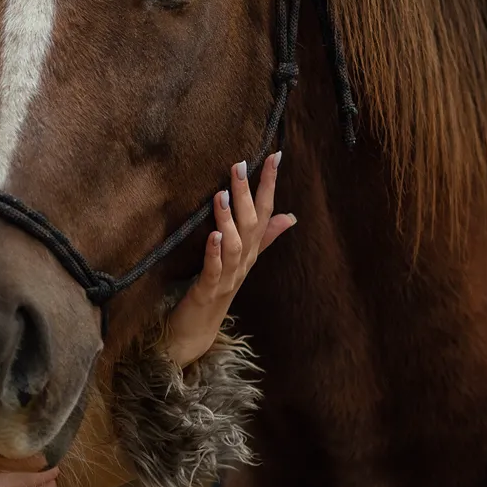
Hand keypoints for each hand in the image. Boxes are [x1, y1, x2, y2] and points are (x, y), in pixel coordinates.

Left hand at [164, 152, 295, 367]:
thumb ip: (264, 238)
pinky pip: (214, 270)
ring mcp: (227, 278)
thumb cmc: (217, 291)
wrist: (196, 331)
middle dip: (248, 194)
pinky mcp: (208, 292)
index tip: (275, 156)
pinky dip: (214, 252)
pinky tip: (212, 235)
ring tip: (221, 194)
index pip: (266, 213)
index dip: (270, 185)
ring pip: (234, 245)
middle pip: (251, 224)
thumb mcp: (242, 260)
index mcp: (250, 252)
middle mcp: (243, 262)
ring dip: (229, 219)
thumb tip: (291, 216)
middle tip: (241, 164)